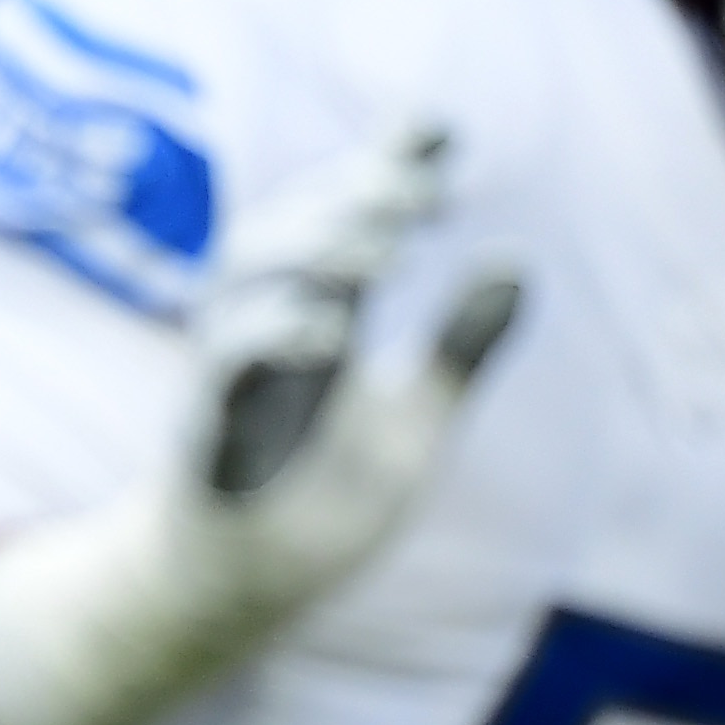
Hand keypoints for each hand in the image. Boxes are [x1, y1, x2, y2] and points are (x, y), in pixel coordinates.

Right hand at [0, 123, 524, 724]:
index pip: (340, 217)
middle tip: (425, 195)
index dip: (380, 166)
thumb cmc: (322, 504)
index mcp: (314, 315)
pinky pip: (227, 365)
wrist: (252, 592)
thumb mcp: (416, 421)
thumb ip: (459, 349)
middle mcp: (265, 328)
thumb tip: (515, 265)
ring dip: (315, 251)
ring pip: (247, 277)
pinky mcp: (208, 430)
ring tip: (387, 254)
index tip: (439, 132)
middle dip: (351, 197)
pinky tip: (334, 332)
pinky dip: (274, 337)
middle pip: (286, 227)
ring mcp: (230, 373)